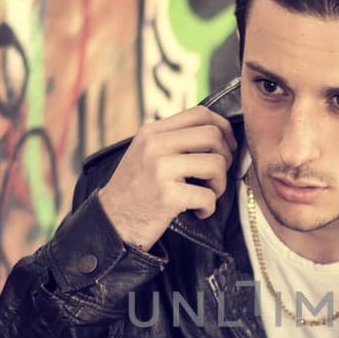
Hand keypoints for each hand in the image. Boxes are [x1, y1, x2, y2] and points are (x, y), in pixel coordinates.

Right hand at [98, 105, 237, 250]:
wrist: (111, 223)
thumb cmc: (136, 191)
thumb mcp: (147, 154)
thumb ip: (174, 140)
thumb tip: (218, 133)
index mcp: (152, 131)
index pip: (200, 114)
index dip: (223, 128)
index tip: (228, 147)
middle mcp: (155, 144)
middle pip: (213, 135)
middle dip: (225, 158)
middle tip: (216, 177)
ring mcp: (159, 169)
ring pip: (216, 164)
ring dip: (220, 185)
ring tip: (206, 195)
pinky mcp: (166, 195)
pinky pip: (208, 196)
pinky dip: (209, 208)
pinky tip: (197, 212)